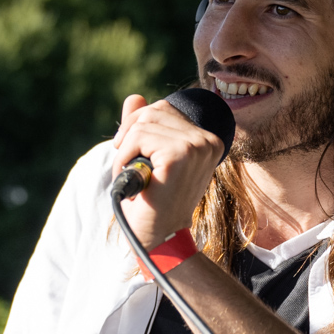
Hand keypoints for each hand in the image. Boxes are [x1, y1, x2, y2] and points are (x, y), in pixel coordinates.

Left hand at [112, 93, 222, 246]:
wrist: (158, 237)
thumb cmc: (153, 201)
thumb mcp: (147, 158)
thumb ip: (143, 127)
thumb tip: (134, 97)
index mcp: (206, 140)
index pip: (165, 108)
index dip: (138, 124)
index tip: (129, 149)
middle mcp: (207, 140)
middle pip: (153, 111)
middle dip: (129, 135)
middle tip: (128, 164)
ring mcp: (196, 146)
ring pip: (143, 124)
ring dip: (126, 150)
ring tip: (133, 175)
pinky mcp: (180, 155)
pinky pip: (138, 138)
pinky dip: (125, 157)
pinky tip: (133, 177)